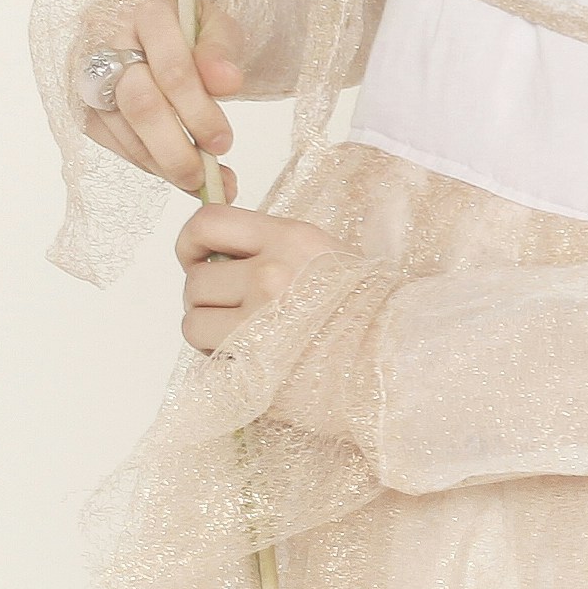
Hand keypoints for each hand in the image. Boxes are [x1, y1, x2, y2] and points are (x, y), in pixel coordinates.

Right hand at [72, 0, 241, 192]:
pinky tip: (170, 169)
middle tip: (206, 177)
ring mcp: (86, 69)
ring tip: (198, 182)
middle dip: (175, 148)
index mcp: (147, 8)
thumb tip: (228, 83)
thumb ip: (221, 50)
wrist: (149, 21)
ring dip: (160, 164)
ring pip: (120, 128)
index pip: (172, 68)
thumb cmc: (185, 24)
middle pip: (139, 103)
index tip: (223, 143)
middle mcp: (107, 35)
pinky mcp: (79, 99)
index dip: (198, 111)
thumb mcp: (213, 24)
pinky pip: (109, 139)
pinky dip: (143, 161)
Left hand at [174, 201, 350, 356]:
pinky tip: (249, 359)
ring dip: (209, 332)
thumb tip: (216, 254)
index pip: (208, 222)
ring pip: (193, 321)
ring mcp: (259, 323)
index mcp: (290, 238)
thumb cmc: (364, 309)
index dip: (190, 243)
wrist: (397, 359)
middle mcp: (271, 275)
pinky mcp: (254, 366)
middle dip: (205, 296)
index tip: (198, 258)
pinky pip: (207, 358)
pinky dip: (219, 360)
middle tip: (230, 308)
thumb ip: (271, 247)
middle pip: (195, 279)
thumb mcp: (322, 253)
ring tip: (241, 337)